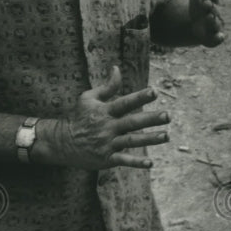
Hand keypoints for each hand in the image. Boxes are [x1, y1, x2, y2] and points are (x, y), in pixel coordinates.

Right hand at [37, 66, 169, 169]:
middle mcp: (107, 127)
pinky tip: (150, 163)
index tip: (155, 91)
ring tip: (166, 136)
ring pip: (131, 142)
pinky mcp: (106, 158)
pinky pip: (123, 160)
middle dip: (151, 119)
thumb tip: (117, 68)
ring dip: (150, 140)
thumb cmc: (79, 117)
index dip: (139, 97)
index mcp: (104, 111)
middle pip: (132, 123)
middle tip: (168, 115)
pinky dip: (136, 163)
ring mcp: (107, 144)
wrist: (62, 143)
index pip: (125, 102)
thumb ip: (107, 86)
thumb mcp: (88, 98)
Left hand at [190, 0, 224, 46]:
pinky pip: (217, 39)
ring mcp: (214, 24)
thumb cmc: (201, 5)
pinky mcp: (212, 37)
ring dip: (213, 20)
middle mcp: (215, 11)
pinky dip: (218, 38)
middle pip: (214, 7)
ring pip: (215, 22)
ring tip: (209, 17)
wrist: (198, 25)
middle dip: (210, 5)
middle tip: (205, 3)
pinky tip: (219, 37)